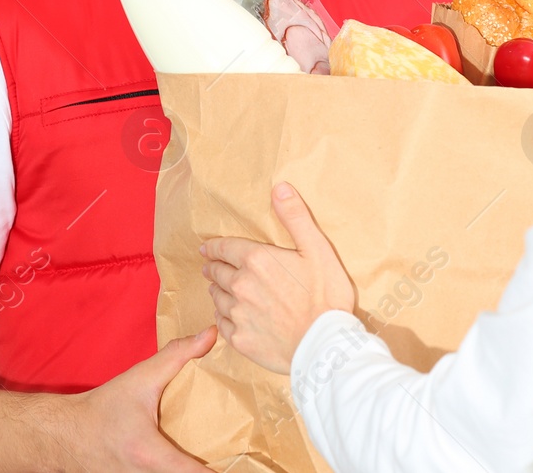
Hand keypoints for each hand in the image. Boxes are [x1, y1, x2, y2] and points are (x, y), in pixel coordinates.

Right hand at [52, 326, 215, 470]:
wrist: (63, 435)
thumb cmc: (101, 409)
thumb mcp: (140, 379)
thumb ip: (177, 355)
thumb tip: (210, 335)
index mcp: (151, 454)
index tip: (241, 463)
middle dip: (209, 470)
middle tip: (229, 457)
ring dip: (187, 471)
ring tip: (212, 460)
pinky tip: (185, 463)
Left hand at [200, 182, 355, 374]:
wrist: (325, 345)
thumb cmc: (326, 296)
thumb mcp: (317, 249)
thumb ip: (295, 217)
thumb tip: (279, 188)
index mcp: (257, 260)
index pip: (225, 248)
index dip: (214, 247)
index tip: (206, 248)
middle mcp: (241, 285)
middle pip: (217, 272)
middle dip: (213, 267)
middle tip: (210, 267)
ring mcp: (238, 314)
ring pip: (217, 298)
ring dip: (216, 291)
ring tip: (218, 290)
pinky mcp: (240, 339)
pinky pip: (221, 324)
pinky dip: (221, 317)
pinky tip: (227, 317)